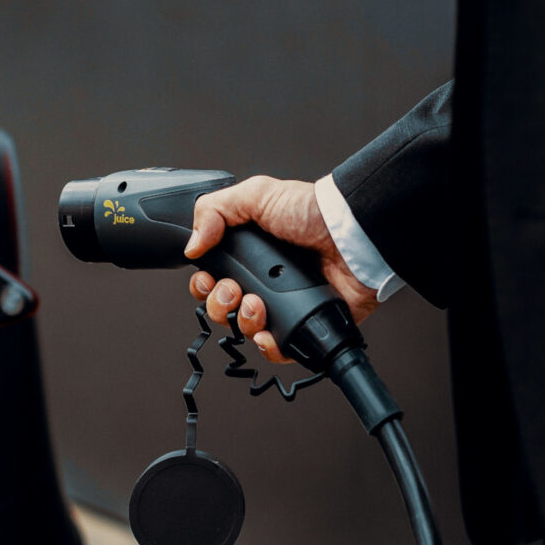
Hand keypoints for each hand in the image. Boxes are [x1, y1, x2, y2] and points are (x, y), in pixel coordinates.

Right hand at [184, 176, 377, 363]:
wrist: (353, 235)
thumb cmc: (313, 212)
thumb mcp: (256, 195)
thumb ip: (214, 210)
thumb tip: (191, 245)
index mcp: (249, 254)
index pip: (212, 279)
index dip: (204, 284)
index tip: (208, 278)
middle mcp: (264, 282)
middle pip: (223, 309)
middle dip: (220, 305)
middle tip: (234, 290)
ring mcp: (284, 305)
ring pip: (246, 330)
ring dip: (243, 322)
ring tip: (258, 304)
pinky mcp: (304, 324)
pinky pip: (278, 349)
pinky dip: (268, 346)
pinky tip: (269, 333)